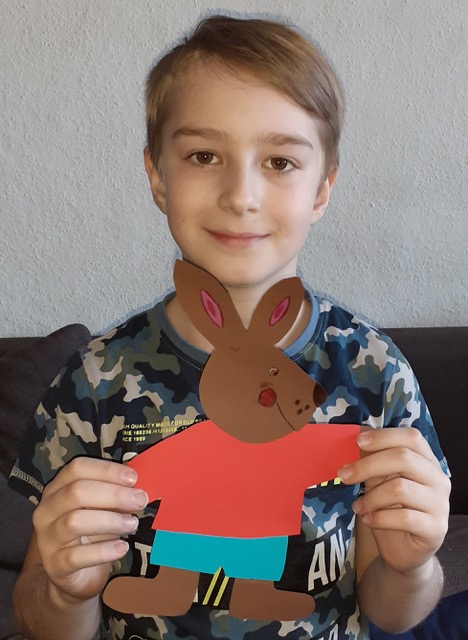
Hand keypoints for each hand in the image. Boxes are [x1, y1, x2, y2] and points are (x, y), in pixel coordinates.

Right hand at [32, 457, 147, 601]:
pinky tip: (122, 548)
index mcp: (57, 488)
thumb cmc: (93, 533)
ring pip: (74, 522)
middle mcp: (47, 510)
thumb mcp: (103, 508)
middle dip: (113, 494)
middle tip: (139, 501)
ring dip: (110, 521)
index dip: (106, 470)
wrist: (76, 575)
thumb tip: (139, 485)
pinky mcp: (54, 565)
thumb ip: (116, 493)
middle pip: (76, 492)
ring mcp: (47, 538)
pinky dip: (103, 551)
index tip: (133, 478)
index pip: (77, 468)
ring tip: (133, 524)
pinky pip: (76, 556)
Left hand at [338, 427, 450, 573]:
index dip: (384, 436)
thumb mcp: (379, 480)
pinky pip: (404, 518)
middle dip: (367, 465)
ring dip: (371, 497)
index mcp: (427, 461)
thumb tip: (355, 437)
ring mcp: (440, 504)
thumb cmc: (390, 508)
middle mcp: (438, 479)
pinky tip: (368, 519)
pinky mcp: (436, 528)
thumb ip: (373, 460)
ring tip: (359, 506)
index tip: (358, 441)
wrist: (404, 550)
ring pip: (400, 488)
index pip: (411, 438)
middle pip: (404, 459)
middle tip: (344, 475)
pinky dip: (379, 518)